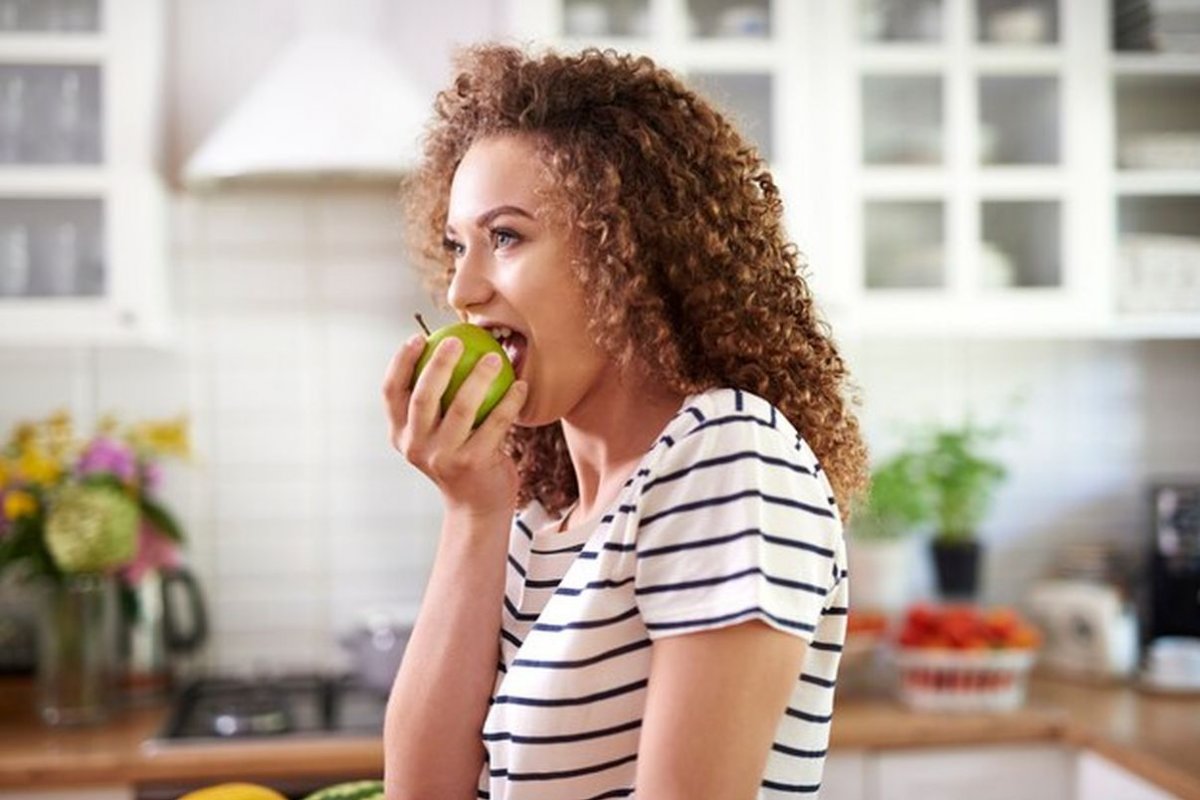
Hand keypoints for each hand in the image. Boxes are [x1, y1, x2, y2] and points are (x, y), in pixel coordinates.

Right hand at [383, 333, 528, 516]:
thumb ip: (435, 401)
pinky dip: (509, 401)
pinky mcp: (472, 464)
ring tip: (495, 357)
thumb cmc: (459, 456)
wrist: (476, 506)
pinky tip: (520, 385)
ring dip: (479, 377)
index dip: (401, 362)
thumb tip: (446, 345)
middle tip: (457, 340)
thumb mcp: (436, 433)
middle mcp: (416, 446)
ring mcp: (443, 457)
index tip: (419, 338)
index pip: (391, 392)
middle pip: (423, 396)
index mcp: (400, 434)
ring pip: (461, 408)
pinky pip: (495, 423)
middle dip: (438, 363)